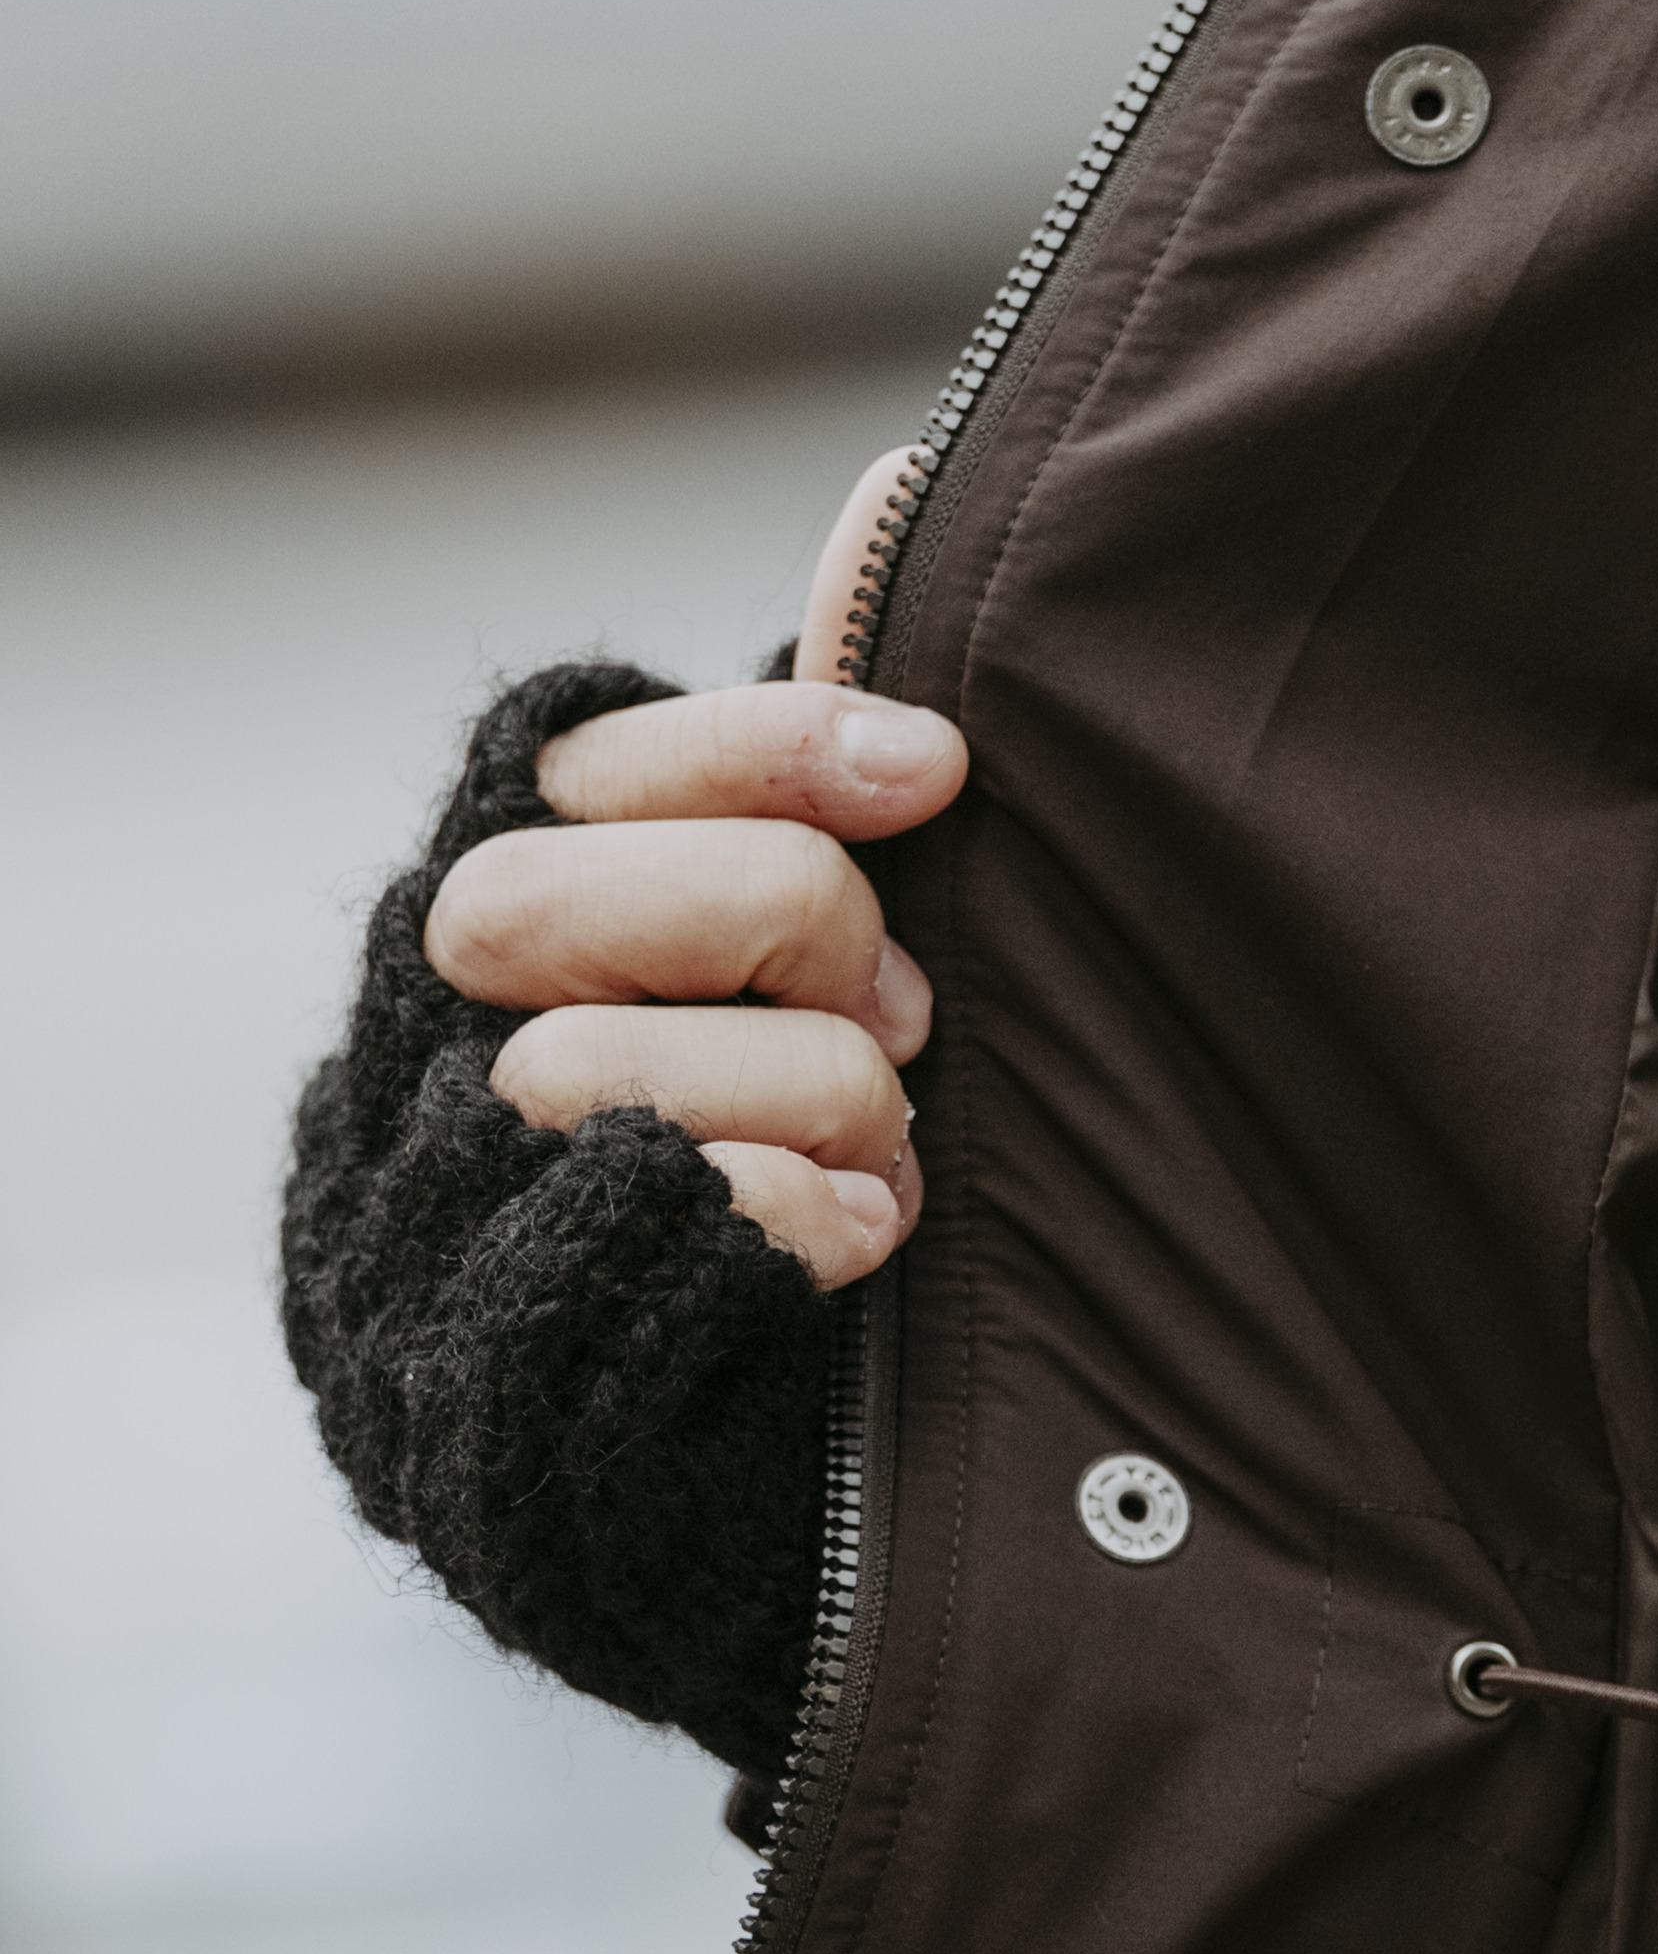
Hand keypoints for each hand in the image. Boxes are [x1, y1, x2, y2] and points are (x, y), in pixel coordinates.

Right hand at [418, 450, 961, 1292]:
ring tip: (890, 1153)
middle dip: (779, 934)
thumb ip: (820, 752)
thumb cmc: (801, 1144)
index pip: (580, 760)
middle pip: (546, 901)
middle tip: (903, 1013)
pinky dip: (803, 1220)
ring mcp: (433, 1198)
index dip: (766, 746)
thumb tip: (895, 494)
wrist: (752, 1459)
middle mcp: (421, 1035)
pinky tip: (862, 1236)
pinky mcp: (483, 1358)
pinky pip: (652, 1230)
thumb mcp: (814, 928)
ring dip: (818, 1101)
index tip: (941, 772)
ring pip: (594, 1075)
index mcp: (495, 902)